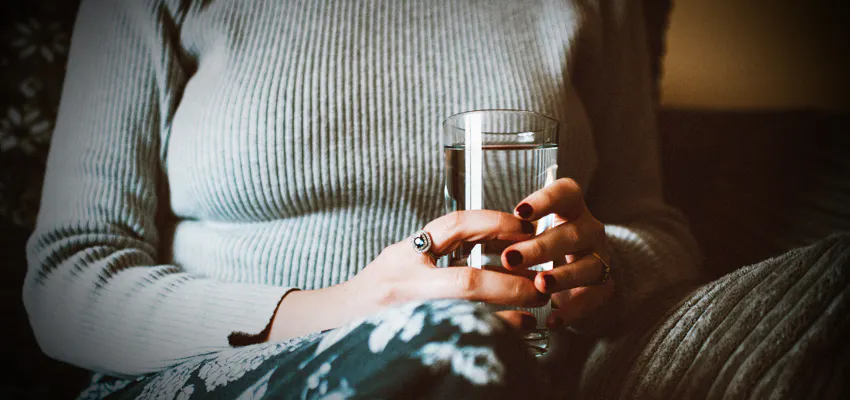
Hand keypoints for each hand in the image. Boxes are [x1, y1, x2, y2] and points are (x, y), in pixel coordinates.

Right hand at [269, 210, 548, 340]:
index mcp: (405, 255)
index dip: (493, 222)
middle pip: (466, 281)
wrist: (329, 324)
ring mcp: (406, 315)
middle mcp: (404, 283)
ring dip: (505, 316)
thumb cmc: (371, 294)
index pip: (454, 226)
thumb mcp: (401, 261)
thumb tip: (500, 252)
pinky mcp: (411, 340)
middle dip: (509, 283)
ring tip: (531, 314)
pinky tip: (510, 337)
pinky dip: (489, 337)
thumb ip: (441, 253)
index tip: (524, 227)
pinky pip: (457, 338)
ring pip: (466, 317)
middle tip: (538, 285)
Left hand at [501, 178, 613, 328]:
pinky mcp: (603, 287)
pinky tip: (553, 319)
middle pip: (573, 233)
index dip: (546, 200)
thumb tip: (475, 240)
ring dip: (562, 276)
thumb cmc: (545, 249)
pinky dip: (573, 310)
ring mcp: (600, 258)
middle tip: (511, 258)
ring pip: (588, 265)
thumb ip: (510, 235)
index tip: (519, 212)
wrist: (578, 280)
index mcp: (570, 209)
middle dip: (541, 246)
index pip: (566, 193)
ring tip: (539, 284)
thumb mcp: (528, 235)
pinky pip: (593, 298)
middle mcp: (589, 230)